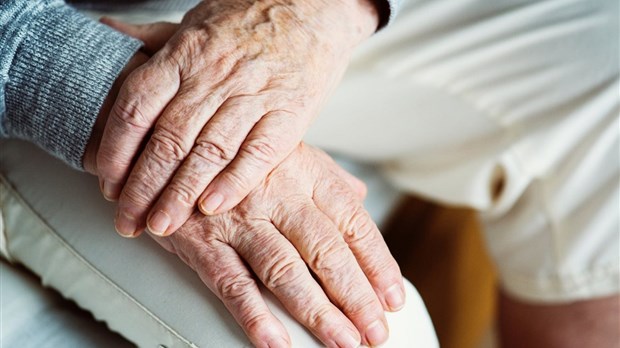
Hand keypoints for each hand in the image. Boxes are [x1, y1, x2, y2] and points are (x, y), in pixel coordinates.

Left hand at [95, 0, 380, 237]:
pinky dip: (234, 182)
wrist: (312, 8)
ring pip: (208, 152)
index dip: (117, 151)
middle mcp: (214, 76)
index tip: (108, 184)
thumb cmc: (251, 18)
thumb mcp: (194, 21)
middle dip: (143, 188)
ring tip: (162, 226)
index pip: (137, 109)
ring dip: (180, 194)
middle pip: (168, 140)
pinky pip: (258, 153)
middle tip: (129, 221)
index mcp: (185, 55)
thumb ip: (152, 39)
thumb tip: (108, 32)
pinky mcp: (289, 113)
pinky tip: (213, 207)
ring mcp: (253, 95)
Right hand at [150, 143, 404, 347]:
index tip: (392, 296)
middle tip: (375, 331)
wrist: (171, 145)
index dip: (377, 262)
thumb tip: (361, 196)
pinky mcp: (202, 240)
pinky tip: (276, 341)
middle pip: (326, 251)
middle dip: (356, 296)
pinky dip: (254, 315)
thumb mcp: (287, 150)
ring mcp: (239, 218)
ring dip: (316, 312)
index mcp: (305, 173)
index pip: (353, 222)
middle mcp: (277, 195)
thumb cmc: (235, 153)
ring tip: (343, 341)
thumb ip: (326, 176)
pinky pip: (231, 282)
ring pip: (285, 271)